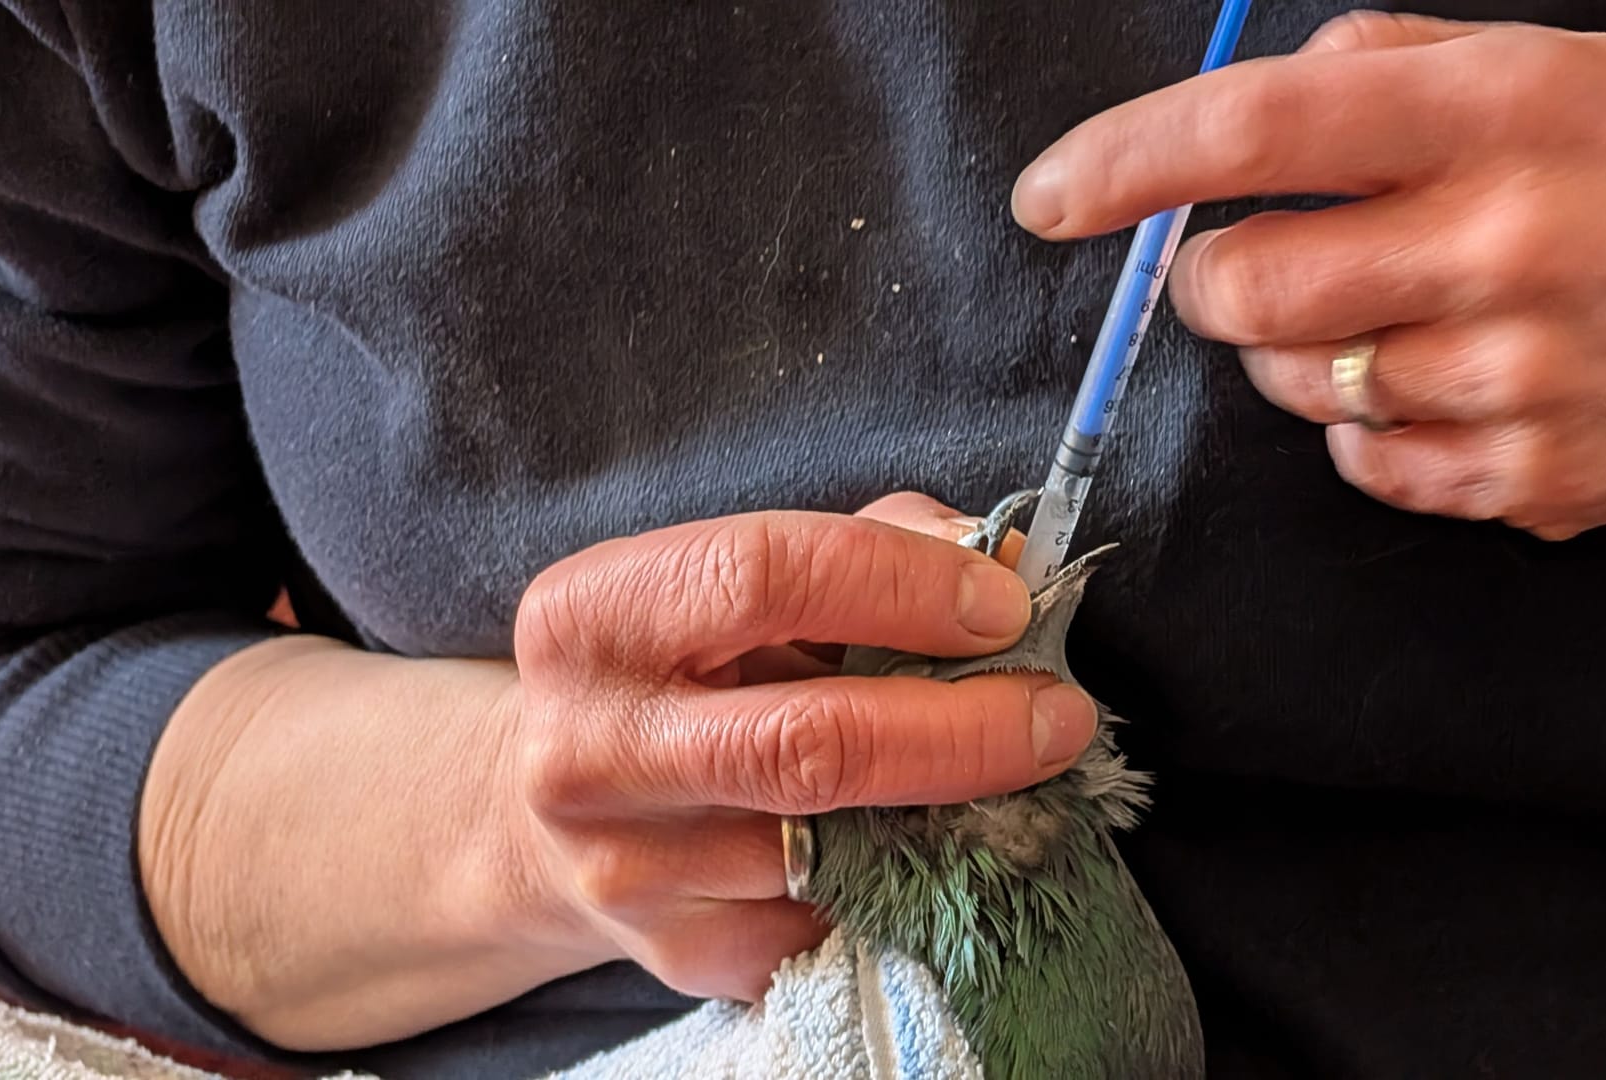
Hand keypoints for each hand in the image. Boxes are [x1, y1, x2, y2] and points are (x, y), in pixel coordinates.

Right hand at [511, 494, 1094, 1000]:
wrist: (550, 816)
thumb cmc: (673, 673)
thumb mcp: (731, 585)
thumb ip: (864, 545)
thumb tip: (1003, 551)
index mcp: (590, 617)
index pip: (764, 576)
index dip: (904, 585)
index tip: (1003, 603)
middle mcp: (590, 747)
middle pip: (811, 741)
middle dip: (964, 727)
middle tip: (1055, 714)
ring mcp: (628, 867)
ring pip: (837, 847)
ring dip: (949, 810)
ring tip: (1001, 773)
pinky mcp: (678, 953)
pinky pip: (832, 919)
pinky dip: (900, 881)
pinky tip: (916, 842)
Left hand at [1012, 13, 1605, 538]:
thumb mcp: (1565, 70)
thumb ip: (1404, 62)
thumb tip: (1271, 81)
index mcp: (1499, 110)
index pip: (1254, 127)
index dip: (1124, 162)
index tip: (1053, 196)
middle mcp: (1498, 240)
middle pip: (1238, 288)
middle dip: (1212, 282)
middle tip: (1256, 265)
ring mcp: (1514, 373)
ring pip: (1292, 386)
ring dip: (1299, 357)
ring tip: (1397, 321)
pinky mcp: (1528, 474)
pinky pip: (1364, 467)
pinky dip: (1371, 433)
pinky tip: (1447, 387)